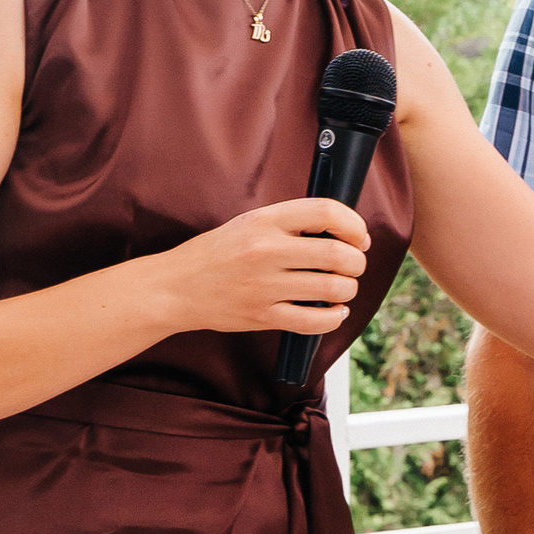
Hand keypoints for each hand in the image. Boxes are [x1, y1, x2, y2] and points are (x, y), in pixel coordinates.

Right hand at [157, 197, 368, 333]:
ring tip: (342, 288)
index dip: (354, 225)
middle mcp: (266, 251)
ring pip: (332, 288)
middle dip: (357, 262)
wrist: (174, 288)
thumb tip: (344, 231)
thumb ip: (291, 224)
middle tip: (353, 266)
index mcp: (264, 221)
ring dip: (348, 289)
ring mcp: (264, 286)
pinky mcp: (262, 316)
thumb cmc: (217, 254)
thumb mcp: (249, 223)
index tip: (359, 237)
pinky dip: (334, 317)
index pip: (326, 212)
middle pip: (338, 254)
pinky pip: (315, 321)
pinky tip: (333, 311)